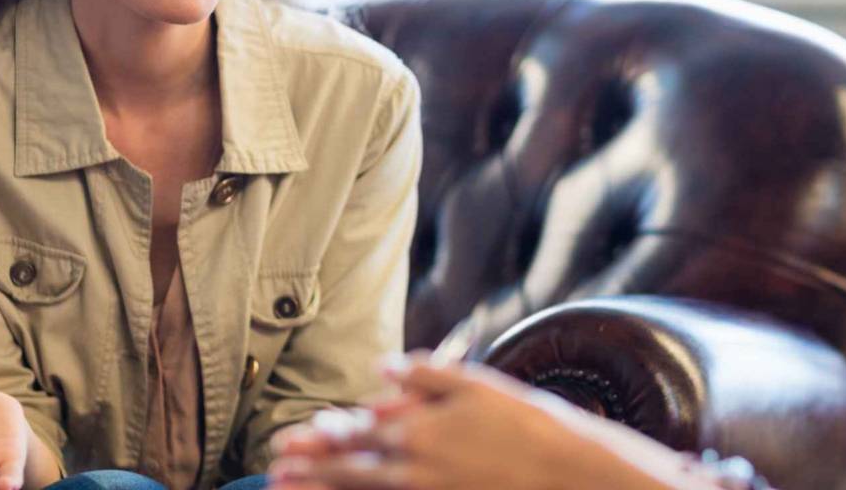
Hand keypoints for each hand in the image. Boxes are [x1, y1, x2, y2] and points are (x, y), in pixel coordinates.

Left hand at [269, 358, 584, 489]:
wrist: (569, 473)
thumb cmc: (530, 424)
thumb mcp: (479, 384)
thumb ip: (425, 374)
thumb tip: (382, 367)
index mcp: (421, 425)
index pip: (358, 430)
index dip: (322, 435)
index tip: (293, 439)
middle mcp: (414, 463)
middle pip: (348, 465)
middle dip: (309, 467)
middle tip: (276, 467)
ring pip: (362, 489)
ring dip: (323, 489)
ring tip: (288, 488)